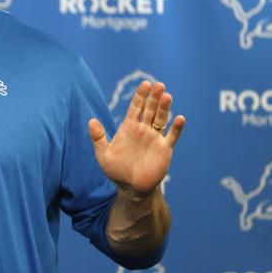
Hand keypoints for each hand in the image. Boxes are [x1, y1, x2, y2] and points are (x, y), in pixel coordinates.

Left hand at [89, 81, 184, 195]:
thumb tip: (91, 121)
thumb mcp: (103, 154)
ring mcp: (155, 138)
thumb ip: (98, 137)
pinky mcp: (164, 149)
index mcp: (129, 127)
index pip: (136, 107)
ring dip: (164, 108)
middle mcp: (143, 129)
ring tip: (167, 96)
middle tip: (159, 85)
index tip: (145, 84)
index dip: (140, 96)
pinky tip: (180, 118)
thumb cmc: (116, 170)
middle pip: (150, 109)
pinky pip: (172, 136)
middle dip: (154, 97)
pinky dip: (176, 128)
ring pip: (161, 119)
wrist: (131, 188)